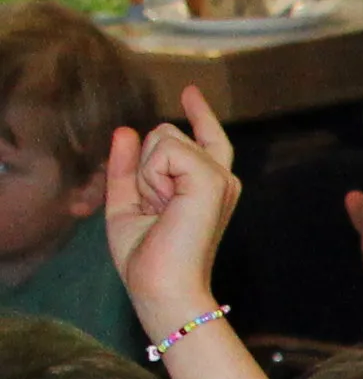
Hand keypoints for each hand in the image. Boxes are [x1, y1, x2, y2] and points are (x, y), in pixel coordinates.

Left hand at [104, 93, 241, 325]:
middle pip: (169, 132)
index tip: (191, 92)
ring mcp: (219, 177)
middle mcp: (221, 178)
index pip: (206, 137)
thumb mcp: (126, 203)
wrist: (162, 286)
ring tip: (159, 209)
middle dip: (145, 164)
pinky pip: (166, 149)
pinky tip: (163, 204)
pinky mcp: (211, 179)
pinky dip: (152, 175)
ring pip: (164, 136)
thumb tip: (126, 130)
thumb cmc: (146, 257)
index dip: (199, 112)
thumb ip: (125, 167)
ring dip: (146, 172)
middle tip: (154, 208)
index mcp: (207, 186)